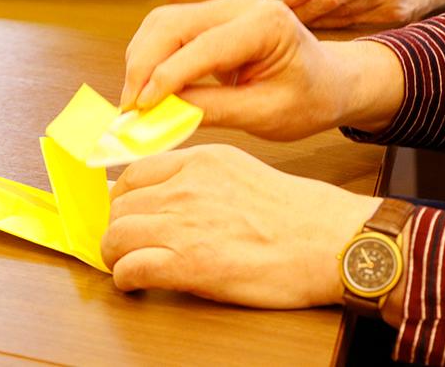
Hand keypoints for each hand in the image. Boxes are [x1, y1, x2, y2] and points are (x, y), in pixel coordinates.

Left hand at [101, 144, 377, 307]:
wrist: (328, 241)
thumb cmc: (295, 214)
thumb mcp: (241, 172)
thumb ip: (201, 178)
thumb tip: (166, 194)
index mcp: (201, 161)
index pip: (134, 172)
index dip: (123, 196)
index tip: (124, 211)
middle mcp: (187, 187)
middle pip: (120, 205)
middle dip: (118, 227)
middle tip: (127, 244)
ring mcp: (184, 225)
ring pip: (117, 235)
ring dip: (116, 255)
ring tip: (128, 264)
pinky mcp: (188, 265)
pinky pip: (130, 269)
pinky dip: (126, 279)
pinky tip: (138, 283)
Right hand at [121, 0, 402, 139]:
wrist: (330, 81)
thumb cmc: (308, 99)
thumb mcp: (265, 114)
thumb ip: (212, 110)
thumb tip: (157, 114)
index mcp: (267, 23)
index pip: (202, 48)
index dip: (164, 78)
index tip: (139, 109)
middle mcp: (244, 2)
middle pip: (172, 25)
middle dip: (142, 67)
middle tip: (128, 109)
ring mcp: (227, 2)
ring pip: (163, 23)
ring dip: (141, 60)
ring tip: (134, 101)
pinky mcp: (214, 12)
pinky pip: (170, 28)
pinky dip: (151, 55)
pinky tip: (146, 86)